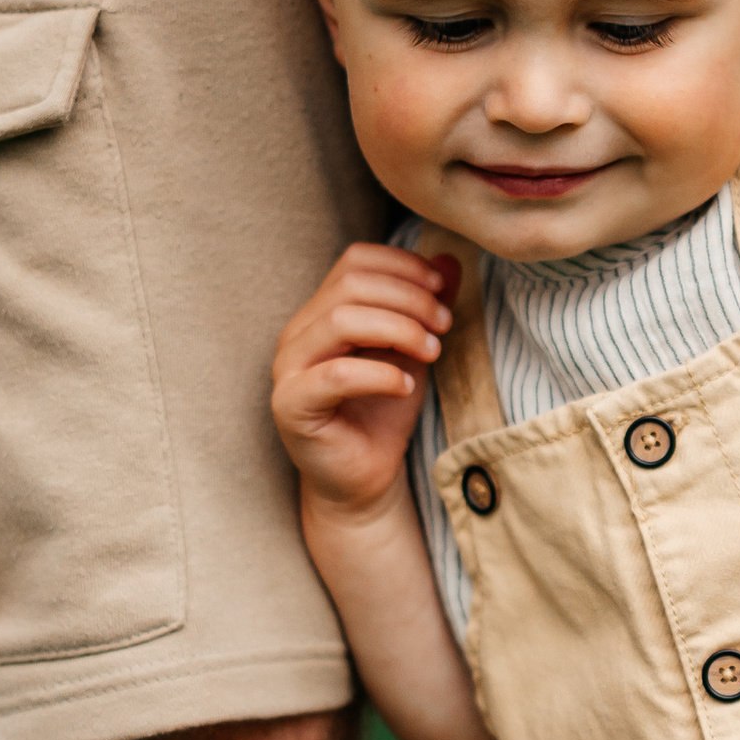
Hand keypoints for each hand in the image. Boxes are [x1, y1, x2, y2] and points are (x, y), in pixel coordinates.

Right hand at [272, 247, 457, 519]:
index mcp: (322, 311)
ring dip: (399, 329)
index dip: (403, 266)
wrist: (365, 479)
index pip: (355, 261)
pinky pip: (335, 375)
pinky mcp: (292, 405)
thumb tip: (450, 260)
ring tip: (432, 352)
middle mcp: (298, 332)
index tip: (442, 288)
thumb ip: (427, 306)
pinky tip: (405, 385)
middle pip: (352, 285)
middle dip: (409, 298)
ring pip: (341, 320)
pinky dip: (379, 374)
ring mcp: (289, 368)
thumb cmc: (384, 413)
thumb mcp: (414, 351)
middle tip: (445, 325)